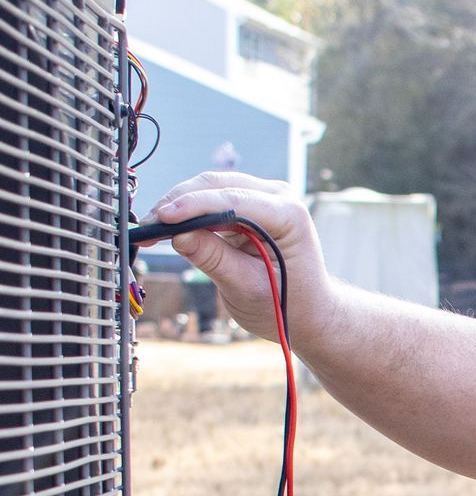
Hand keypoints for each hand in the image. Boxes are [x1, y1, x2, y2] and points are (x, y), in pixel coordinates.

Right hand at [145, 175, 337, 348]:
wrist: (307, 311)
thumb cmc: (286, 305)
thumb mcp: (247, 288)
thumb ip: (214, 260)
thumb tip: (178, 235)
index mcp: (288, 215)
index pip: (234, 200)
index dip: (194, 206)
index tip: (163, 217)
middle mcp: (279, 198)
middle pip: (219, 185)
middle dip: (180, 202)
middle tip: (147, 224)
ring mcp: (264, 198)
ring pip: (211, 187)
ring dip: (180, 204)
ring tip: (150, 227)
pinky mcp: (249, 206)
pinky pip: (213, 199)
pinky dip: (189, 211)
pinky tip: (166, 226)